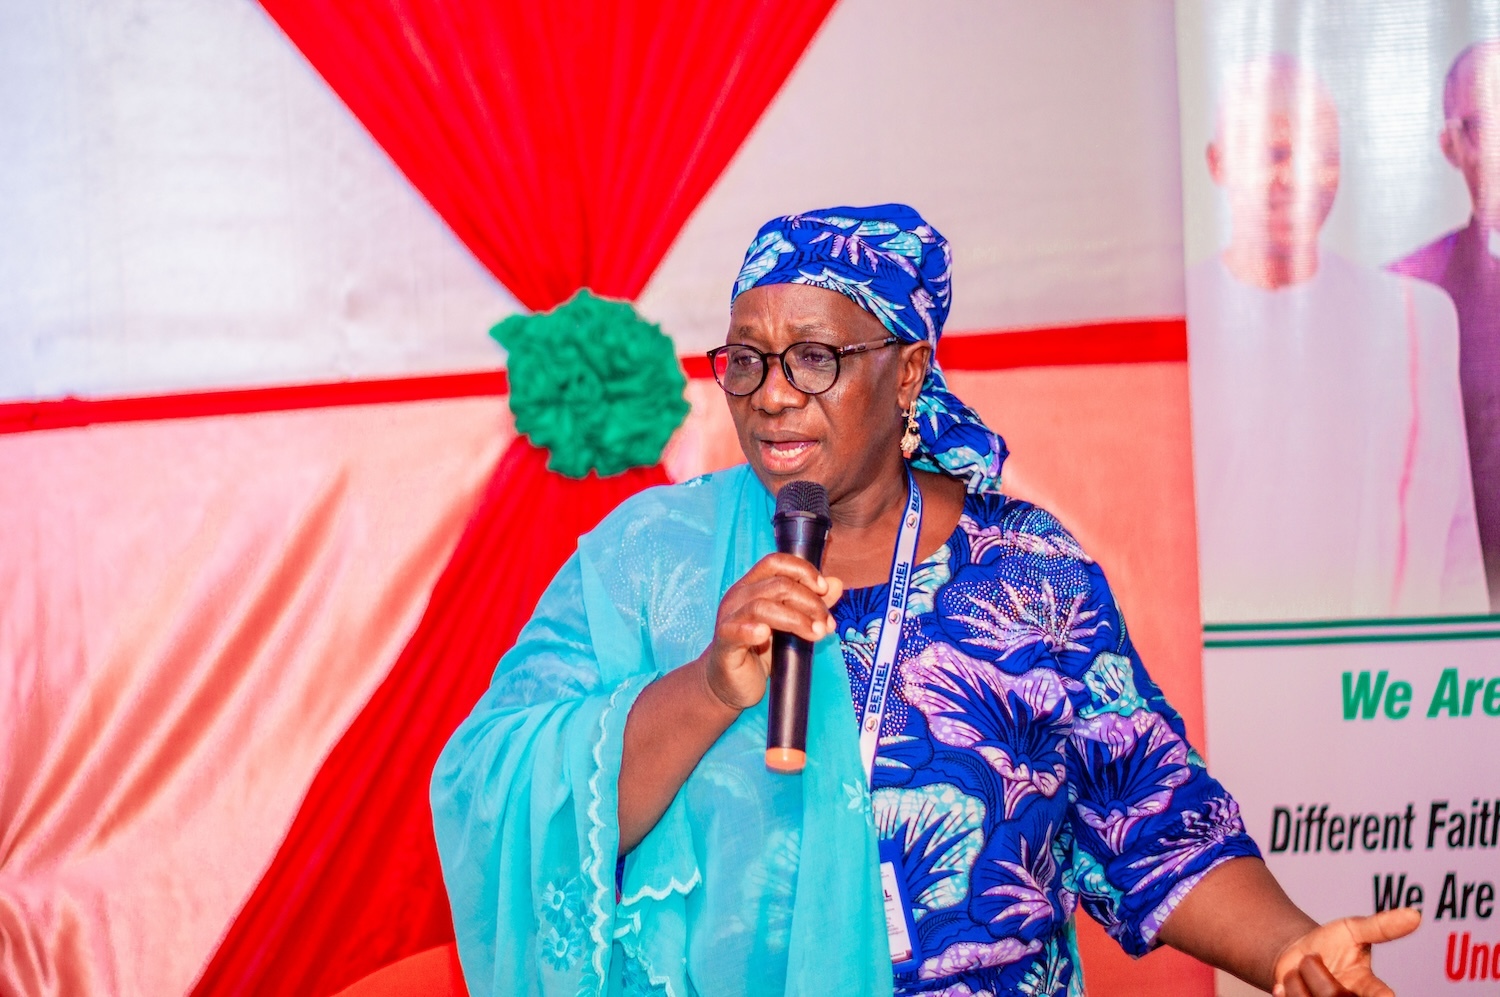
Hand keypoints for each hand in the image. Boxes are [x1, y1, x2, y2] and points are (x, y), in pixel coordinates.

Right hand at [701, 553, 842, 710]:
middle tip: (826, 624)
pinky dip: (751, 630)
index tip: (824, 590)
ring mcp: (729, 618)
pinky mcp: (724, 643)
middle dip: (810, 602)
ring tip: (815, 634)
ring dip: (795, 619)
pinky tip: (765, 635)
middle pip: (777, 584)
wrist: (732, 684)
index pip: (776, 562)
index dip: (803, 571)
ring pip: (762, 606)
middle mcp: (738, 596)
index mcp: (753, 586)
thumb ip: (811, 604)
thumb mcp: (790, 626)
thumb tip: (836, 585)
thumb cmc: (760, 652)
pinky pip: (735, 630)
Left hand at [1272, 908, 1419, 996]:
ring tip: (1303, 973)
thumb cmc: (1331, 943)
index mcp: (1369, 988)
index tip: (1385, 996)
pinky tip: (1287, 985)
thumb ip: (1382, 926)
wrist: (1296, 953)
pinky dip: (1283, 987)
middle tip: (1313, 959)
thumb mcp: (1353, 929)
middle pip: (1333, 995)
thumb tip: (1415, 914)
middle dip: (1315, 971)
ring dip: (1297, 978)